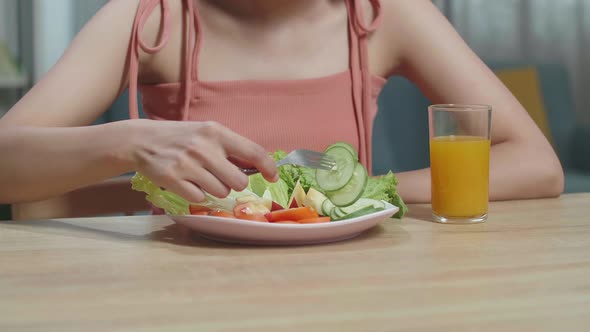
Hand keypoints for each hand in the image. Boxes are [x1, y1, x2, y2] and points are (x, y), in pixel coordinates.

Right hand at [129, 119, 276, 201]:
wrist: (141, 140)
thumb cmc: (181, 137)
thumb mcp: (206, 133)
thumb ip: (229, 147)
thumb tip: (258, 166)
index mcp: (216, 132)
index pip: (253, 151)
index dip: (268, 167)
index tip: (273, 177)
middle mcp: (204, 147)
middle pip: (239, 181)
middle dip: (233, 183)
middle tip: (221, 176)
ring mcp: (188, 164)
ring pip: (220, 192)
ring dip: (214, 189)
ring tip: (200, 176)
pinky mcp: (173, 178)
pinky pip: (199, 197)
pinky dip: (196, 194)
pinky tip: (186, 182)